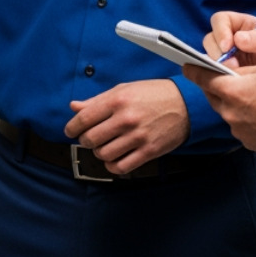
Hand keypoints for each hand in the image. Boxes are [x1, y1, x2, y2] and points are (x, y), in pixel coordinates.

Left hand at [64, 79, 189, 174]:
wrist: (185, 104)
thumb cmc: (153, 94)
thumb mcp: (124, 89)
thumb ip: (97, 100)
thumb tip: (74, 107)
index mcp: (117, 100)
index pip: (84, 119)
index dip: (71, 127)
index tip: (70, 131)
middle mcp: (126, 119)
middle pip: (91, 139)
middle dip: (85, 140)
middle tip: (89, 138)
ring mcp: (137, 137)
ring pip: (104, 155)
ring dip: (100, 153)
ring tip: (105, 146)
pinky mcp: (148, 151)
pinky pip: (121, 167)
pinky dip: (113, 166)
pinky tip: (114, 159)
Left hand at [181, 60, 255, 153]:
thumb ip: (241, 71)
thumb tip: (227, 72)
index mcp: (232, 90)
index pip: (202, 78)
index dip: (194, 70)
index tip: (187, 66)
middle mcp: (230, 111)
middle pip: (213, 96)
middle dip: (216, 87)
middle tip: (225, 79)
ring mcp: (237, 129)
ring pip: (226, 111)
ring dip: (231, 103)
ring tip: (250, 97)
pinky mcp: (247, 141)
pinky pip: (238, 125)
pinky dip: (243, 118)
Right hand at [204, 11, 255, 76]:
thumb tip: (239, 38)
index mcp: (242, 25)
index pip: (221, 20)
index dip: (220, 31)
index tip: (227, 47)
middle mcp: (230, 37)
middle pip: (210, 38)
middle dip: (216, 52)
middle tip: (231, 66)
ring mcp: (226, 55)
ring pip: (209, 55)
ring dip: (216, 65)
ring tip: (233, 74)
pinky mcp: (224, 69)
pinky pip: (213, 70)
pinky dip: (217, 74)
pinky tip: (228, 80)